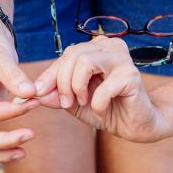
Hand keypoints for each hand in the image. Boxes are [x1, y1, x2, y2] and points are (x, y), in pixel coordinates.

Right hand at [0, 12, 39, 162]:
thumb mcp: (2, 58)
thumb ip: (15, 78)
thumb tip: (31, 95)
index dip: (13, 112)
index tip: (35, 101)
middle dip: (6, 141)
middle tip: (31, 135)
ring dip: (2, 153)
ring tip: (23, 153)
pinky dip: (3, 147)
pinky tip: (21, 147)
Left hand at [34, 37, 166, 142]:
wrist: (137, 125)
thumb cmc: (107, 110)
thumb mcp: (75, 103)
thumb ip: (57, 94)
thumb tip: (35, 92)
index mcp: (96, 48)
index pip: (66, 55)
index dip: (50, 74)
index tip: (37, 92)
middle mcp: (109, 46)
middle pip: (73, 55)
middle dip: (63, 82)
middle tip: (66, 103)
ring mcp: (122, 57)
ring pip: (85, 62)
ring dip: (77, 87)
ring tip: (84, 102)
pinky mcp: (131, 74)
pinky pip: (103, 86)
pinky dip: (97, 102)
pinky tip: (102, 108)